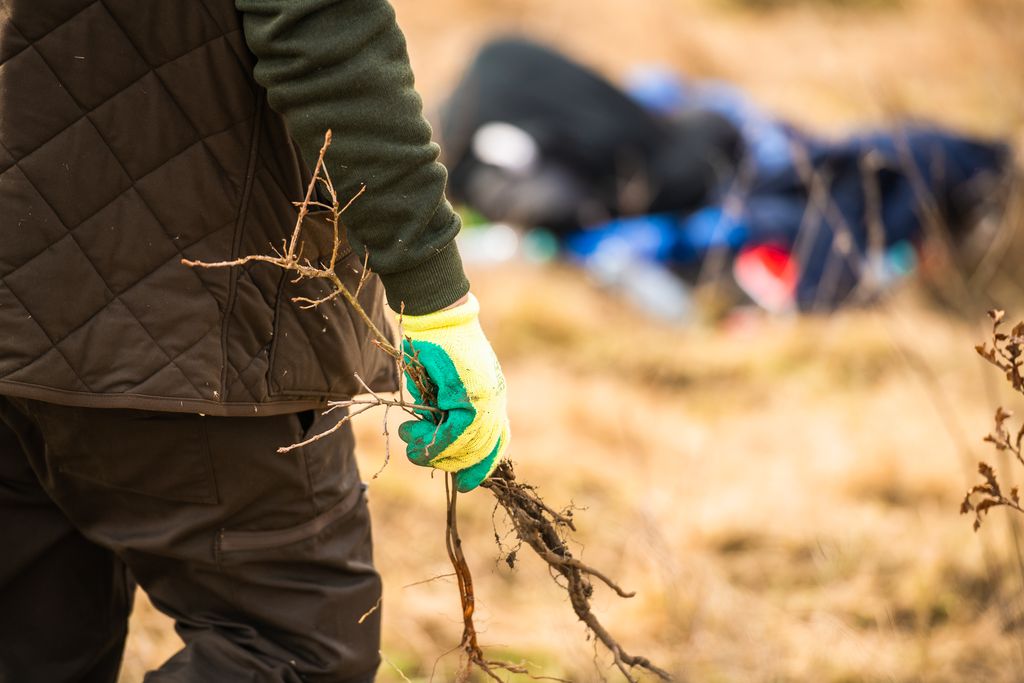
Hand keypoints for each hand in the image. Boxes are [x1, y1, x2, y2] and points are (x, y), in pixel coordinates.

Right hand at [398, 294, 509, 491]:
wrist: (436, 314)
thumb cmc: (434, 344)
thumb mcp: (442, 384)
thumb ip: (445, 410)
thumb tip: (435, 439)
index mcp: (492, 397)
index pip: (497, 440)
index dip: (482, 465)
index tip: (465, 483)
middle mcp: (495, 400)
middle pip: (482, 450)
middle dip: (451, 464)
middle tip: (421, 456)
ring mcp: (486, 398)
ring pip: (468, 446)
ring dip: (434, 453)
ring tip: (411, 444)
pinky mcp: (470, 395)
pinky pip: (455, 433)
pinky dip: (434, 443)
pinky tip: (416, 442)